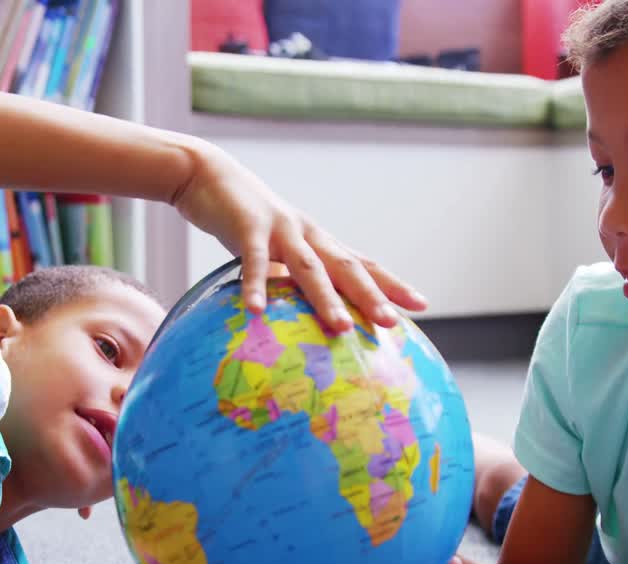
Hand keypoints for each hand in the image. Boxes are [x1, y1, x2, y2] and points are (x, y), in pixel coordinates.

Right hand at [171, 142, 427, 332]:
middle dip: (371, 295)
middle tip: (392, 322)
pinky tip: (256, 311)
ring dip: (326, 297)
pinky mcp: (247, 228)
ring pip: (309, 267)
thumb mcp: (272, 250)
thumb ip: (287, 278)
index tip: (421, 305)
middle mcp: (307, 234)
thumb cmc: (242, 219)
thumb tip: (296, 316)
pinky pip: (252, 260)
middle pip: (346, 267)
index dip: (391, 284)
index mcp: (317, 240)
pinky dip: (256, 286)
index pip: (362, 263)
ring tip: (342, 326)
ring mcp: (280, 229)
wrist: (206, 175)